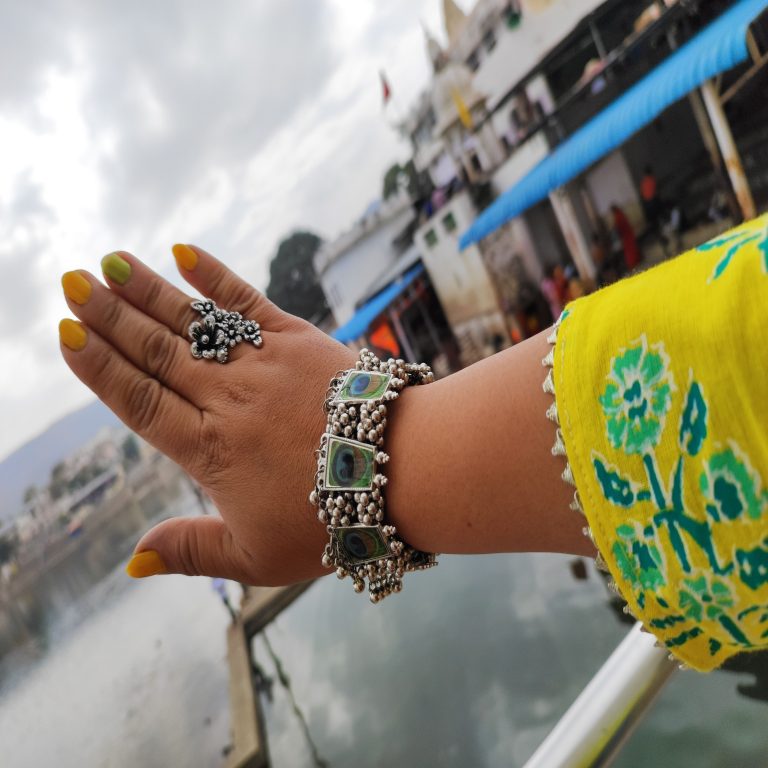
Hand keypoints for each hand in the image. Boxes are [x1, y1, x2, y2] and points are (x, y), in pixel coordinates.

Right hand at [60, 245, 355, 583]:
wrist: (405, 471)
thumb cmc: (333, 521)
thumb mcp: (255, 557)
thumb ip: (191, 552)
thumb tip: (132, 562)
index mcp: (210, 451)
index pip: (140, 401)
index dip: (100, 367)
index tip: (68, 334)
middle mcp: (228, 400)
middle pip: (156, 352)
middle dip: (109, 317)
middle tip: (69, 279)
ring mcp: (264, 364)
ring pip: (193, 323)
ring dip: (148, 292)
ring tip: (109, 263)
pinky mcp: (300, 339)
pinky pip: (248, 301)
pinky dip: (215, 276)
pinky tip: (183, 252)